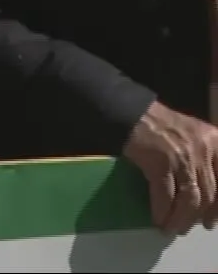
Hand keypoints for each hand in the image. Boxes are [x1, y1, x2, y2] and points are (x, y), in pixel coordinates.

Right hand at [124, 101, 217, 234]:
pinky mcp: (160, 162)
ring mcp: (183, 156)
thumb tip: (209, 194)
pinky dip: (162, 211)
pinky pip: (165, 195)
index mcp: (216, 142)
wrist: (131, 112)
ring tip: (172, 228)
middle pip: (208, 194)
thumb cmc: (162, 125)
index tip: (213, 220)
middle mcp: (204, 149)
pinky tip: (158, 219)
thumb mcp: (196, 136)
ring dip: (181, 219)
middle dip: (198, 217)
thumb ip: (207, 158)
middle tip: (188, 227)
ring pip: (189, 199)